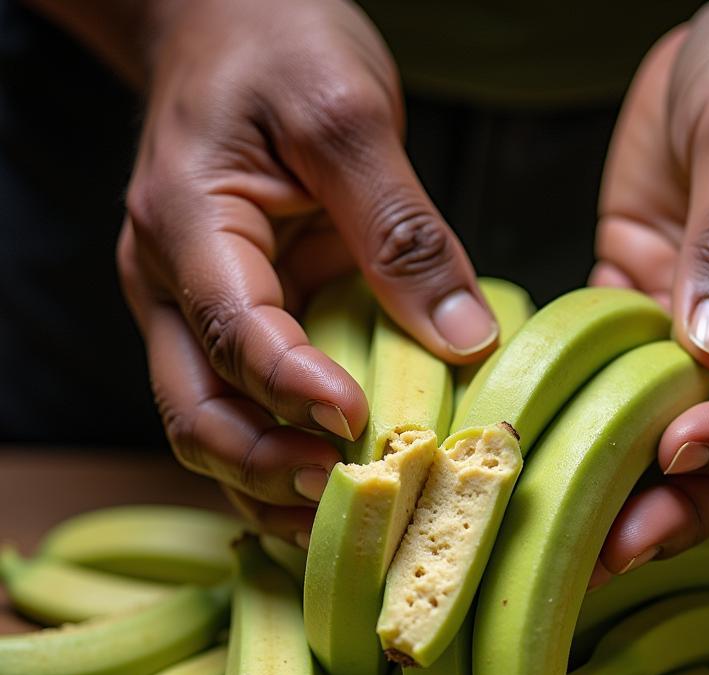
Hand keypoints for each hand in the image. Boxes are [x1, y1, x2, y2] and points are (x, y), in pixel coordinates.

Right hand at [118, 0, 496, 543]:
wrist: (226, 22)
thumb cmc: (276, 44)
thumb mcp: (349, 113)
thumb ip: (403, 228)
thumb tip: (467, 341)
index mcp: (190, 225)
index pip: (231, 330)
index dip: (291, 389)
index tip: (356, 423)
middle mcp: (172, 284)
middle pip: (196, 413)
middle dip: (269, 467)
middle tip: (352, 495)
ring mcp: (191, 313)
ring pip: (208, 431)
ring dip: (271, 487)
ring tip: (348, 522)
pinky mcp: (226, 326)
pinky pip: (239, 412)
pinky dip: (279, 461)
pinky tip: (333, 491)